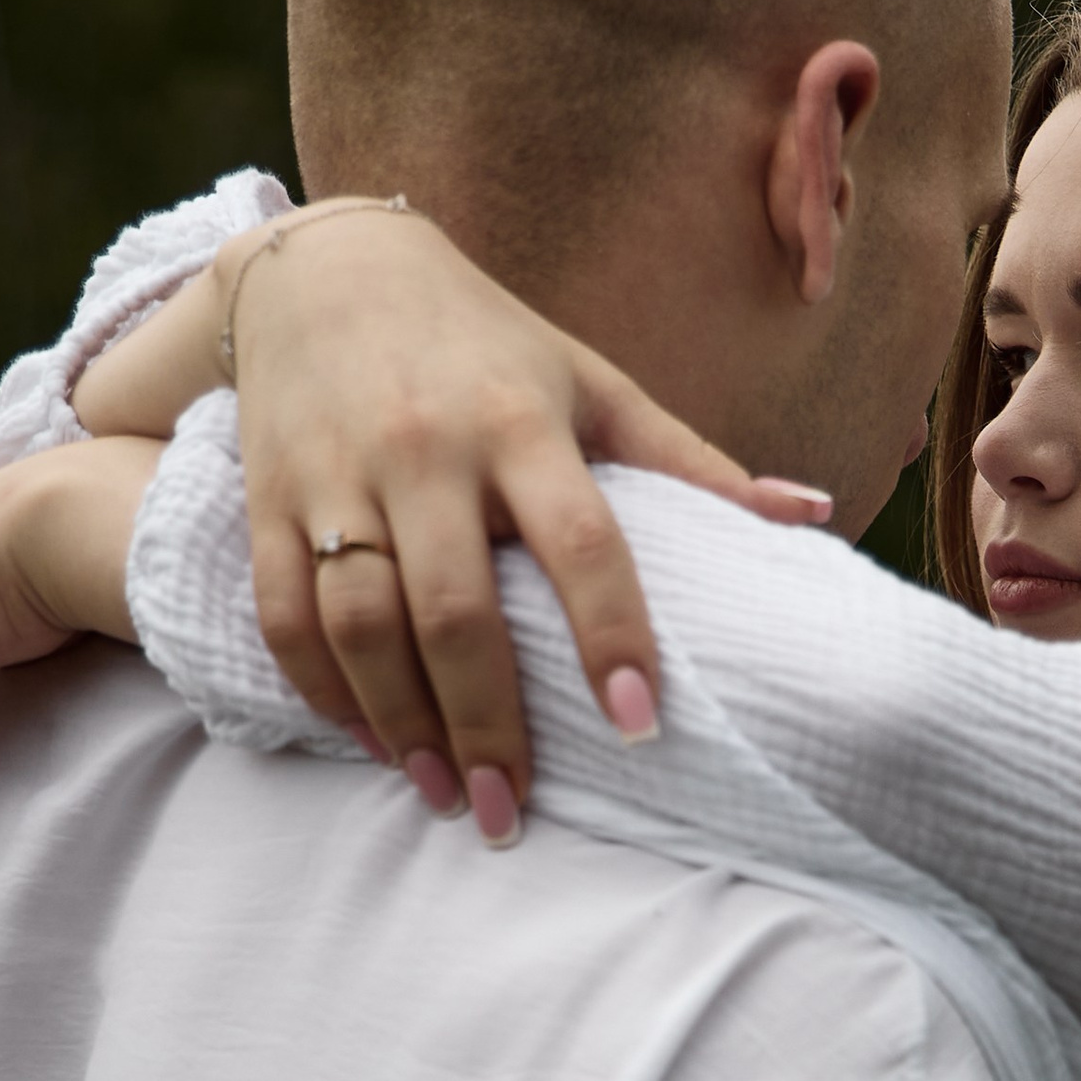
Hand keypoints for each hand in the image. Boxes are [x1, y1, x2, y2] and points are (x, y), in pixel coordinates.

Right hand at [156, 205, 829, 836]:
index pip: (580, 539)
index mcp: (521, 422)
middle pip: (454, 608)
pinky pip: (285, 614)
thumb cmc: (486, 345)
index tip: (638, 723)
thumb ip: (690, 462)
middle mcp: (426, 449)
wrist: (327, 270)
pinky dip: (322, 690)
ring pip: (360, 623)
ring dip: (402, 724)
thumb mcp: (593, 383)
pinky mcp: (267, 498)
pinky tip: (370, 741)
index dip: (611, 634)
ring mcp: (338, 476)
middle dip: (486, 723)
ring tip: (446, 794)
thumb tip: (813, 516)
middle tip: (512, 811)